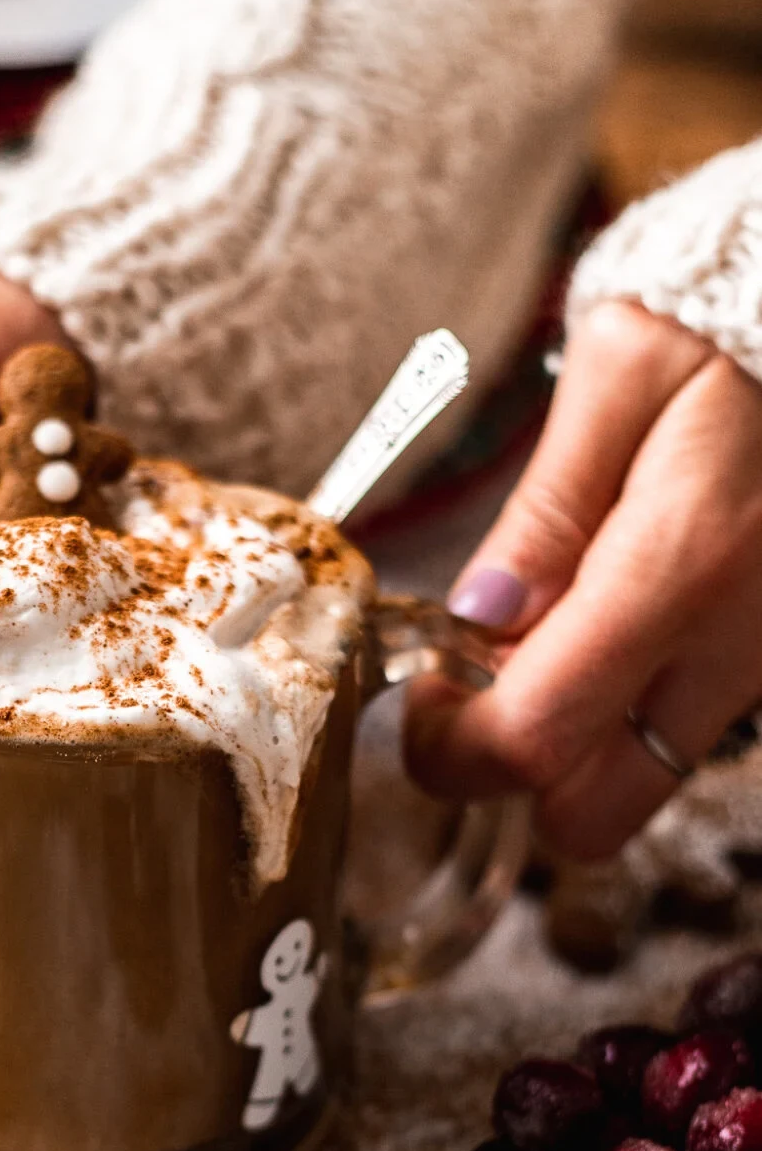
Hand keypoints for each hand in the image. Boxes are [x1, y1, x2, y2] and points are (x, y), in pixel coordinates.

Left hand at [404, 302, 761, 859]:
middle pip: (591, 815)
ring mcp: (758, 667)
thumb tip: (477, 618)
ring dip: (569, 751)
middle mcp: (730, 644)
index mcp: (679, 566)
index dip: (452, 748)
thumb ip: (545, 509)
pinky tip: (605, 635)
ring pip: (637, 786)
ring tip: (540, 648)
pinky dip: (623, 717)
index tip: (423, 699)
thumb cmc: (722, 336)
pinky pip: (677, 738)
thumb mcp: (621, 376)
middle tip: (472, 692)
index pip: (536, 736)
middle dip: (510, 777)